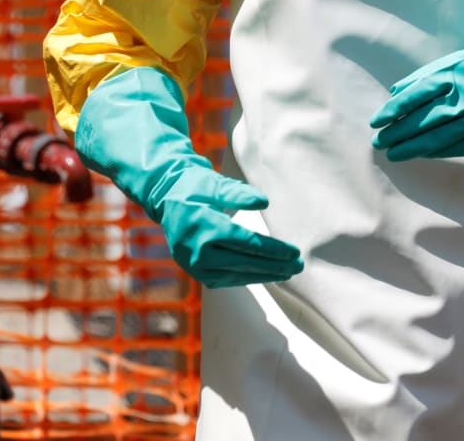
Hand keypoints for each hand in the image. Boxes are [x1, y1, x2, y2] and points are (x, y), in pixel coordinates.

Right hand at [155, 165, 303, 287]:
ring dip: (263, 275)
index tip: (294, 252)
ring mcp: (193, 264)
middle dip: (274, 266)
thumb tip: (264, 201)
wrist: (165, 197)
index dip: (273, 250)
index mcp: (204, 227)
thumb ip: (238, 193)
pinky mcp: (194, 270)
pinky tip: (263, 274)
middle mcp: (197, 251)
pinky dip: (246, 277)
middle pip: (244, 262)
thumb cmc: (194, 186)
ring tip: (286, 273)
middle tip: (298, 266)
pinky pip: (225, 279)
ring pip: (236, 275)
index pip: (247, 244)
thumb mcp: (214, 183)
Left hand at [370, 4, 463, 160]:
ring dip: (412, 148)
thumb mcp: (450, 63)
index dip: (393, 110)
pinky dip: (435, 151)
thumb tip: (393, 93)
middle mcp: (463, 99)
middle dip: (397, 133)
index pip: (414, 96)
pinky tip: (420, 153)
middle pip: (423, 120)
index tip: (376, 121)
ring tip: (393, 153)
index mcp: (451, 77)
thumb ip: (421, 78)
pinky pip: (456, 147)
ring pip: (438, 139)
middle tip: (378, 141)